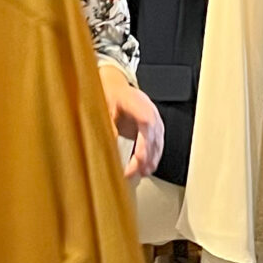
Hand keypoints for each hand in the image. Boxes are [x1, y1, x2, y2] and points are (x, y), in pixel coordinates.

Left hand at [99, 62, 164, 180]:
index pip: (147, 123)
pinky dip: (152, 158)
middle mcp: (150, 112)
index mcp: (138, 102)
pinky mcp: (154, 129)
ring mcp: (155, 120)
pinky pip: (157, 145)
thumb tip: (110, 143)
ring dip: (150, 160)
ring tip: (138, 174)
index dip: (145, 143)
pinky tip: (144, 168)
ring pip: (158, 143)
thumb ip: (108, 125)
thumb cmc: (110, 95)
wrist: (115, 88)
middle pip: (154, 137)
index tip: (139, 158)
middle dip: (146, 157)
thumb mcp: (104, 107)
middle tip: (134, 171)